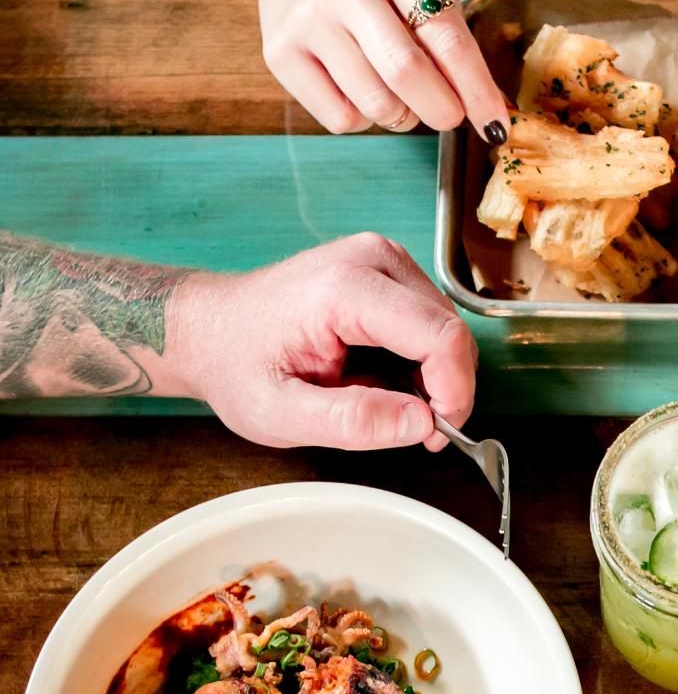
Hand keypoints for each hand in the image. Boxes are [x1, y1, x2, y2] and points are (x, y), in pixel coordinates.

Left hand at [163, 233, 476, 449]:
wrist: (208, 328)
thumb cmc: (237, 364)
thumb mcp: (282, 414)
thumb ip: (353, 422)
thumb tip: (421, 423)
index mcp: (344, 289)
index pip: (440, 336)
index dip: (454, 393)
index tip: (438, 434)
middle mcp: (371, 259)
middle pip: (450, 331)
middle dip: (445, 389)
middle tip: (414, 431)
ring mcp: (381, 259)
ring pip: (446, 328)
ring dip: (434, 376)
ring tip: (387, 404)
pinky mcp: (385, 270)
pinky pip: (430, 321)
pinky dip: (422, 360)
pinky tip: (385, 380)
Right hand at [247, 0, 507, 139]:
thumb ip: (445, 33)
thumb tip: (484, 105)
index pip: (446, 37)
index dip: (477, 89)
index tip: (495, 123)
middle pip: (407, 73)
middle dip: (441, 110)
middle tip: (448, 116)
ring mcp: (308, 20)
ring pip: (374, 103)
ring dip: (402, 116)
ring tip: (400, 97)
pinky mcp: (281, 52)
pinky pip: (339, 118)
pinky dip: (363, 119)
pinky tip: (361, 93)